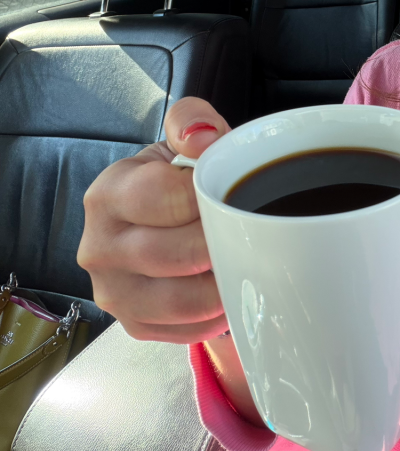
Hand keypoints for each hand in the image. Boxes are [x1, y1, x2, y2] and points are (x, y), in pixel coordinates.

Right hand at [77, 96, 230, 343]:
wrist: (163, 220)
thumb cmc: (177, 179)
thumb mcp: (182, 139)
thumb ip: (192, 121)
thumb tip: (203, 137)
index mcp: (108, 194)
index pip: (160, 197)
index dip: (206, 196)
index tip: (231, 192)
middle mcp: (99, 247)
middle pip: (173, 254)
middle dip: (220, 243)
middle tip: (249, 232)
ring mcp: (113, 292)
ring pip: (181, 300)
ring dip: (223, 283)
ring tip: (244, 260)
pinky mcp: (134, 324)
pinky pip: (185, 329)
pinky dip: (217, 313)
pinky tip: (230, 288)